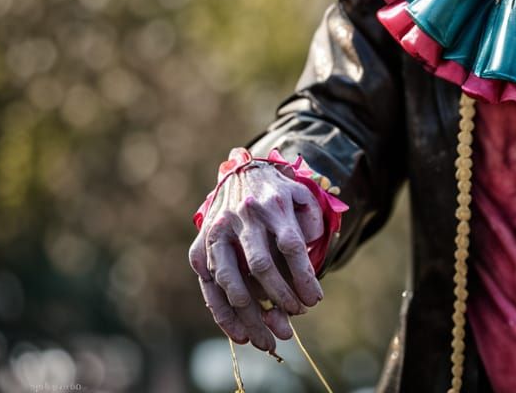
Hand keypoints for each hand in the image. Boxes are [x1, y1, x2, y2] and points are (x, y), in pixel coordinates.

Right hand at [188, 157, 325, 352]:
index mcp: (274, 203)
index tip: (315, 300)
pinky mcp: (200, 248)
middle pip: (261, 264)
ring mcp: (218, 232)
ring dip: (250, 316)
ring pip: (231, 281)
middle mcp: (244, 217)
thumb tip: (309, 262)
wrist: (240, 173)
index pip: (291, 244)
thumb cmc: (277, 193)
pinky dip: (224, 315)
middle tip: (295, 320)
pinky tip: (241, 335)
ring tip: (269, 341)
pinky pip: (210, 288)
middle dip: (280, 297)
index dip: (303, 276)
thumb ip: (311, 223)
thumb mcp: (302, 196)